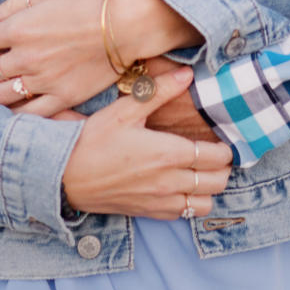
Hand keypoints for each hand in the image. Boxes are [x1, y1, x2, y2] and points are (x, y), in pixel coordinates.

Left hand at [0, 0, 198, 111]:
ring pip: (0, 96)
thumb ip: (16, 4)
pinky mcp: (62, 97)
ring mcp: (42, 80)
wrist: (125, 24)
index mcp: (19, 28)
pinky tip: (2, 119)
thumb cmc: (88, 1)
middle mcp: (25, 57)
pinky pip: (31, 113)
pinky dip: (13, 117)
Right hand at [60, 66, 232, 219]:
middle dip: (223, 167)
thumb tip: (187, 74)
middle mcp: (169, 181)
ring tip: (202, 171)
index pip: (216, 157)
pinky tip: (183, 186)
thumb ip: (160, 92)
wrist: (64, 175)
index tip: (222, 138)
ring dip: (210, 188)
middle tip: (216, 153)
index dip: (226, 148)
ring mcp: (160, 201)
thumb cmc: (92, 140)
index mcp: (168, 153)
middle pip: (217, 181)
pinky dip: (192, 203)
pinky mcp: (149, 213)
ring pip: (205, 203)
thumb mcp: (125, 110)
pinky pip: (184, 215)